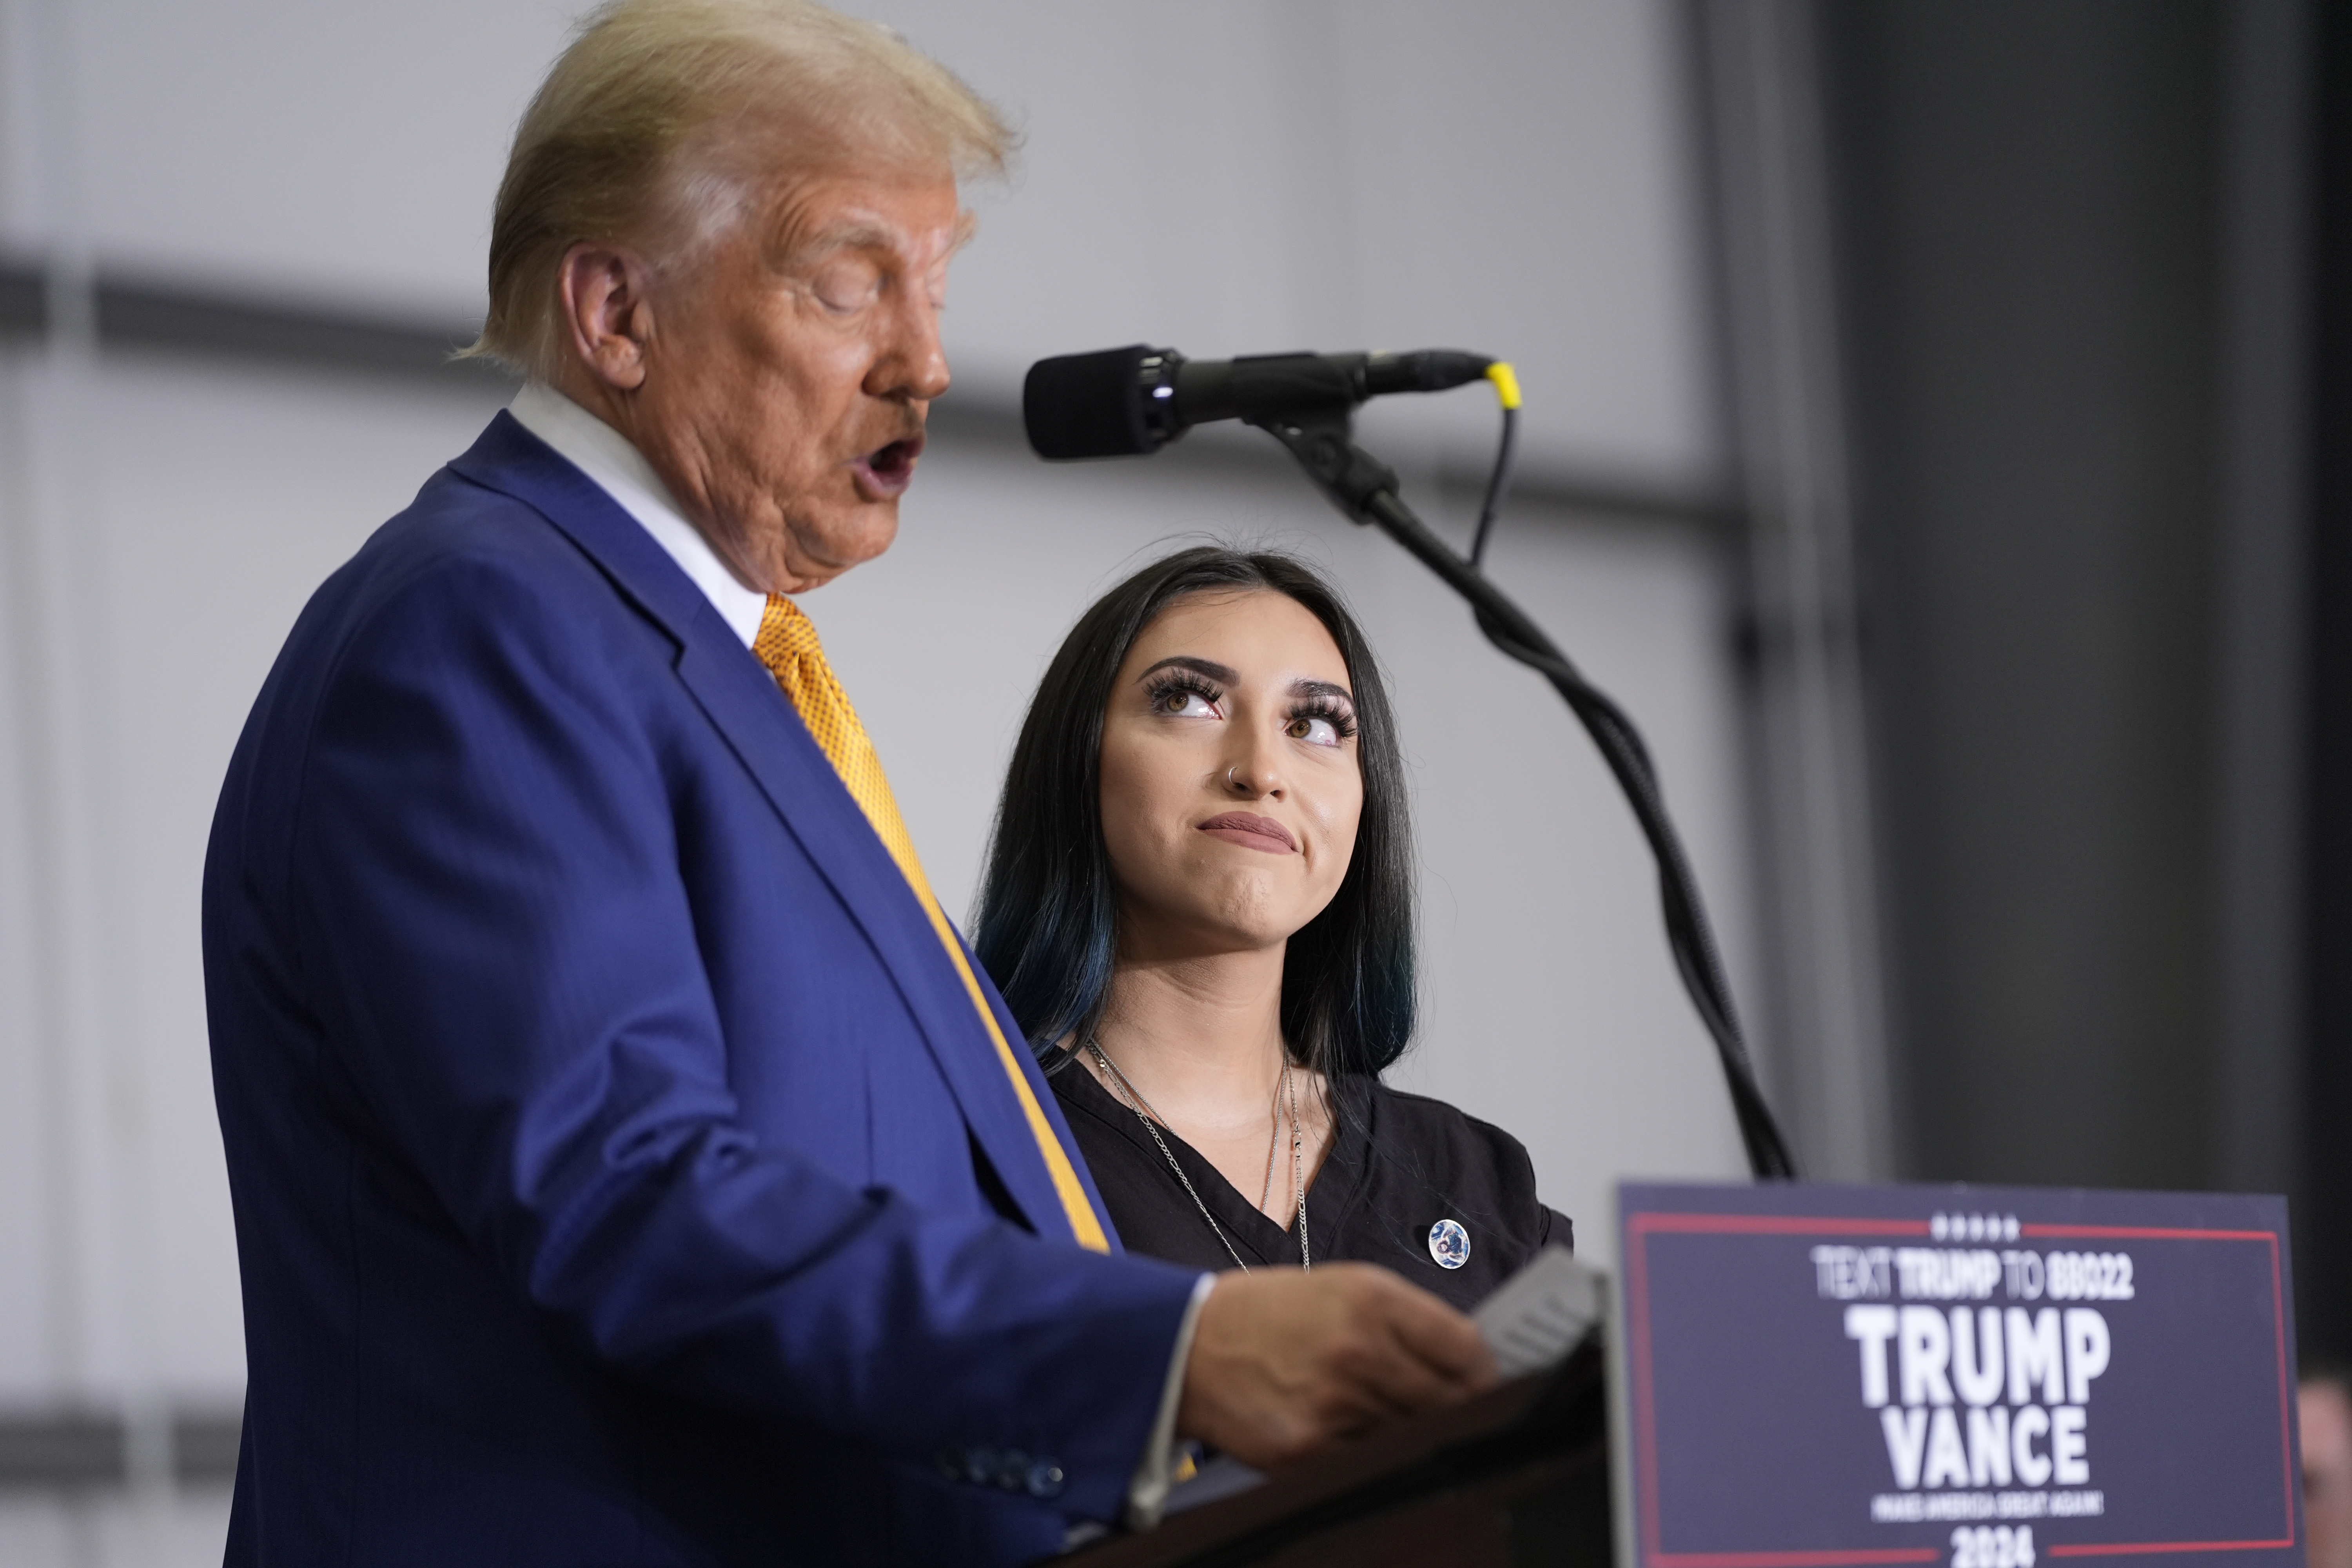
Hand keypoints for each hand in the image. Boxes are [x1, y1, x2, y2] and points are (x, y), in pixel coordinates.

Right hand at [1175, 1263, 1495, 1468]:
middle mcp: (1359, 1351)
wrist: (1189, 1345)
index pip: (1465, 1347)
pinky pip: (1368, 1461)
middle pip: (1450, 1399)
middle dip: (1458, 1405)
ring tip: (1390, 1412)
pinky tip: (1353, 1431)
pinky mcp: (1309, 1450)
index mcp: (1372, 1300)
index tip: (1486, 1375)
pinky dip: (1371, 1451)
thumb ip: (1406, 1319)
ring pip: (1412, 1434)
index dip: (1485, 1366)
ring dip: (1412, 1429)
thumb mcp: (1342, 1286)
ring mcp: (1335, 1406)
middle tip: (1455, 1405)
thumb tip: (1466, 1358)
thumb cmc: (1270, 1313)